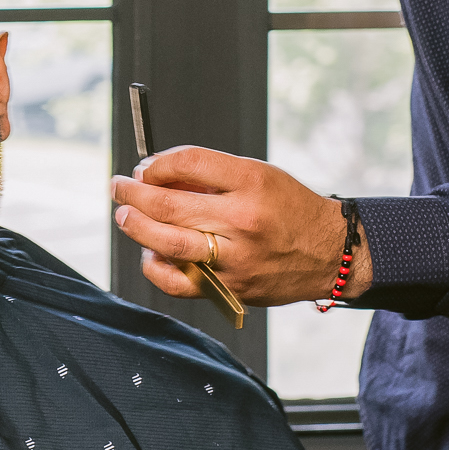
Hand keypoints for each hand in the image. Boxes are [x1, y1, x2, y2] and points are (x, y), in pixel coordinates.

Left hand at [110, 146, 372, 308]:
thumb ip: (211, 176)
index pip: (189, 163)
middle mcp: (242, 220)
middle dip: (133, 193)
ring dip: (136, 226)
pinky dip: (157, 267)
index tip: (145, 167)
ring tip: (125, 215)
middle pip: (169, 204)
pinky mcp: (230, 287)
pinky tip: (151, 253)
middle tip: (118, 187)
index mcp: (251, 183)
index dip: (157, 164)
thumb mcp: (259, 176)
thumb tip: (156, 175)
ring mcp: (235, 258)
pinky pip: (179, 281)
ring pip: (168, 243)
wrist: (330, 253)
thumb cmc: (290, 210)